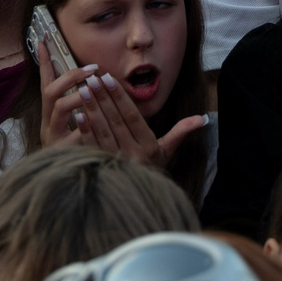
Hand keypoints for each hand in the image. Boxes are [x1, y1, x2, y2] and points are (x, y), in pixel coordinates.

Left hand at [35, 42, 206, 166]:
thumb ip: (181, 132)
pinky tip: (78, 116)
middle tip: (92, 79)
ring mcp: (115, 163)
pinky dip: (84, 131)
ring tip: (83, 91)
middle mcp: (132, 155)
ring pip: (102, 132)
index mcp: (148, 147)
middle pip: (115, 122)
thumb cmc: (153, 170)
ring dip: (91, 111)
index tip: (108, 78)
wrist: (138, 202)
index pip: (132, 117)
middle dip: (103, 99)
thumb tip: (204, 118)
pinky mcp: (101, 169)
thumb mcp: (168, 152)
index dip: (120, 97)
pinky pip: (91, 147)